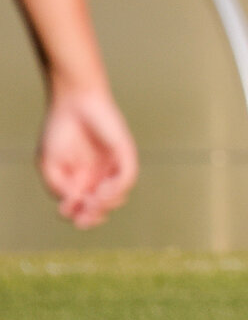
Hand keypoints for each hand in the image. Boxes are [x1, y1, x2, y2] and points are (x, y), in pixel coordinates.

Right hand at [38, 85, 137, 227]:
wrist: (73, 102)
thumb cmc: (59, 130)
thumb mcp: (49, 164)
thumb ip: (57, 187)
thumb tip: (72, 206)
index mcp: (81, 181)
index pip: (86, 209)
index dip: (80, 217)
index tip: (69, 213)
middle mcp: (100, 176)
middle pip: (103, 207)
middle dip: (92, 216)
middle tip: (83, 217)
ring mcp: (114, 166)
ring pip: (117, 197)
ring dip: (104, 205)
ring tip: (91, 200)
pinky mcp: (125, 155)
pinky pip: (127, 178)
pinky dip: (115, 190)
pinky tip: (101, 191)